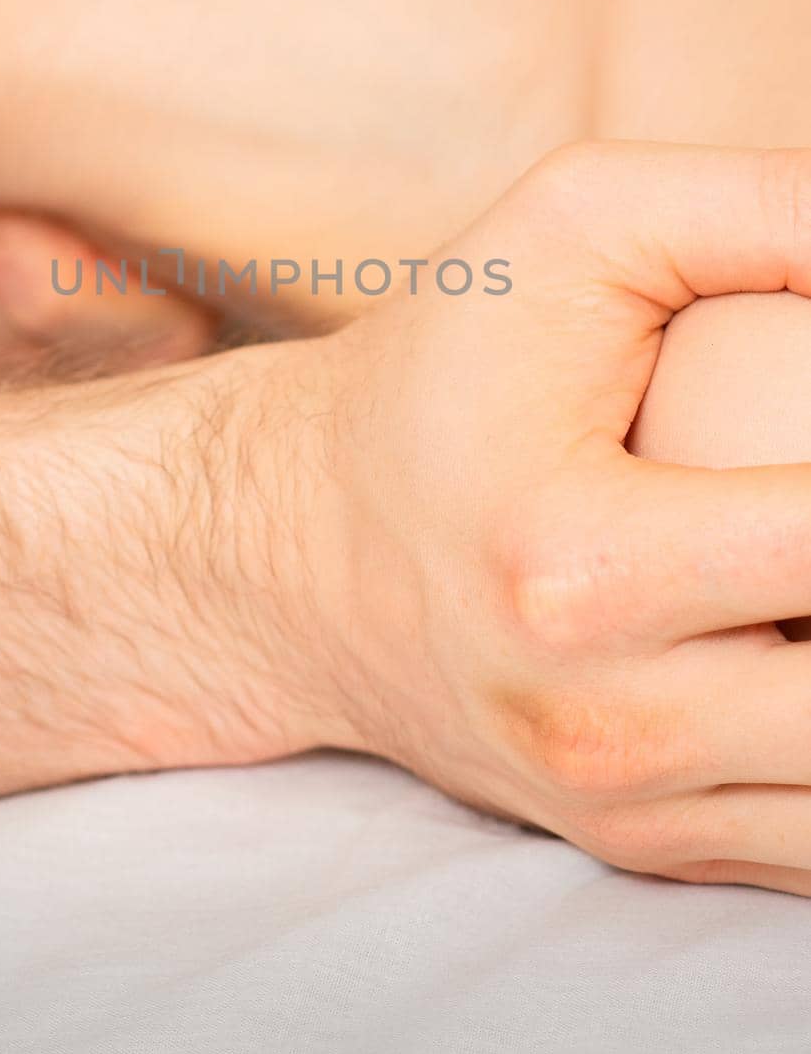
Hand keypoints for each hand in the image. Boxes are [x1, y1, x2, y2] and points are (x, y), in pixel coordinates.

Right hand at [302, 142, 810, 894]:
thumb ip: (771, 210)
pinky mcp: (632, 843)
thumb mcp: (580, 222)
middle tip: (808, 499)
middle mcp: (604, 720)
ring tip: (798, 572)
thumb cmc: (440, 365)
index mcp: (582, 567)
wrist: (293, 546)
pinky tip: (792, 641)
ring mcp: (622, 804)